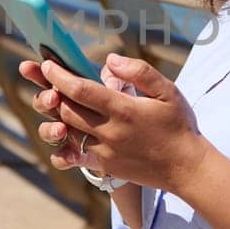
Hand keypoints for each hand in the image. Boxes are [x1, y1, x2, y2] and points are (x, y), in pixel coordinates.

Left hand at [24, 52, 210, 193]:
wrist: (186, 168)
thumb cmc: (179, 125)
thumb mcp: (168, 91)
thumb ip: (140, 72)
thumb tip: (109, 60)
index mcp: (124, 110)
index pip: (81, 90)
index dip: (59, 76)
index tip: (47, 64)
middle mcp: (110, 132)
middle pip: (67, 110)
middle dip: (50, 91)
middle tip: (43, 77)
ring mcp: (105, 152)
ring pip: (67, 131)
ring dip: (55, 115)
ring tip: (52, 99)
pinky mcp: (105, 166)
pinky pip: (74, 157)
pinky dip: (62, 146)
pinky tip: (59, 133)